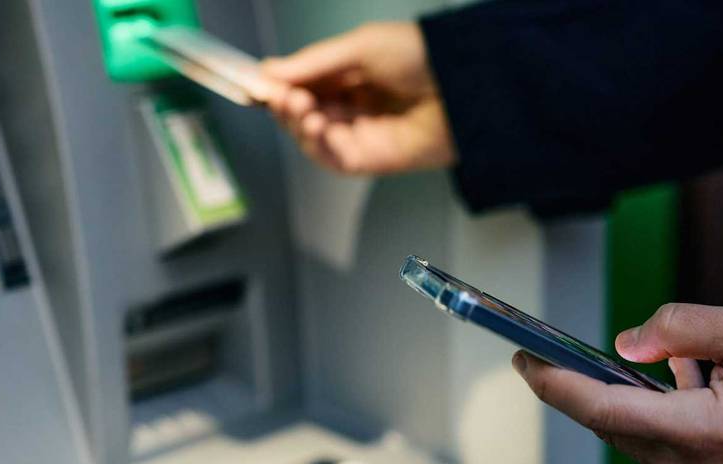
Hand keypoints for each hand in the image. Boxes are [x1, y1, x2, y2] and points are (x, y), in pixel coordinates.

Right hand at [261, 22, 456, 174]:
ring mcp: (363, 134)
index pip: (305, 84)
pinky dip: (317, 144)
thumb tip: (270, 70)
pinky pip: (332, 158)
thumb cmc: (424, 57)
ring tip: (298, 105)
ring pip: (312, 137)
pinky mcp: (372, 159)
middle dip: (284, 104)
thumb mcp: (361, 46)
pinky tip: (316, 125)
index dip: (279, 84)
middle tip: (279, 95)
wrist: (466, 86)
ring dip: (297, 123)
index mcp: (353, 75)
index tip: (256, 80)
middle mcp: (355, 105)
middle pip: (303, 113)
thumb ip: (314, 62)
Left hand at [512, 304, 722, 463]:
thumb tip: (628, 343)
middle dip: (599, 389)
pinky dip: (673, 419)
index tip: (525, 362)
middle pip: (620, 428)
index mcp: (705, 432)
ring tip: (685, 364)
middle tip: (579, 355)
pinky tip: (703, 387)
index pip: (604, 410)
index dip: (557, 384)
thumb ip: (680, 328)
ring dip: (645, 402)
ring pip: (647, 442)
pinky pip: (675, 455)